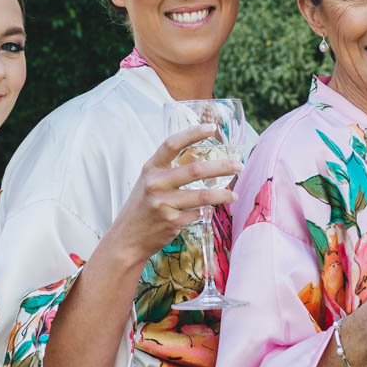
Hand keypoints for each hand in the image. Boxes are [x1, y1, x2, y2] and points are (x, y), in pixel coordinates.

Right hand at [104, 124, 241, 266]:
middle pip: (195, 170)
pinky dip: (205, 212)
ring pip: (203, 196)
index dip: (192, 133)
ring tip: (234, 194)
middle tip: (239, 165)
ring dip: (223, 195)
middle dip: (222, 167)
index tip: (212, 128)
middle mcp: (155, 183)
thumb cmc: (143, 207)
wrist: (127, 238)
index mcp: (151, 168)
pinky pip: (197, 213)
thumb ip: (170, 170)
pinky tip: (208, 211)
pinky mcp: (171, 221)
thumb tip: (202, 158)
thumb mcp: (150, 182)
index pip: (172, 144)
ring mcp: (163, 203)